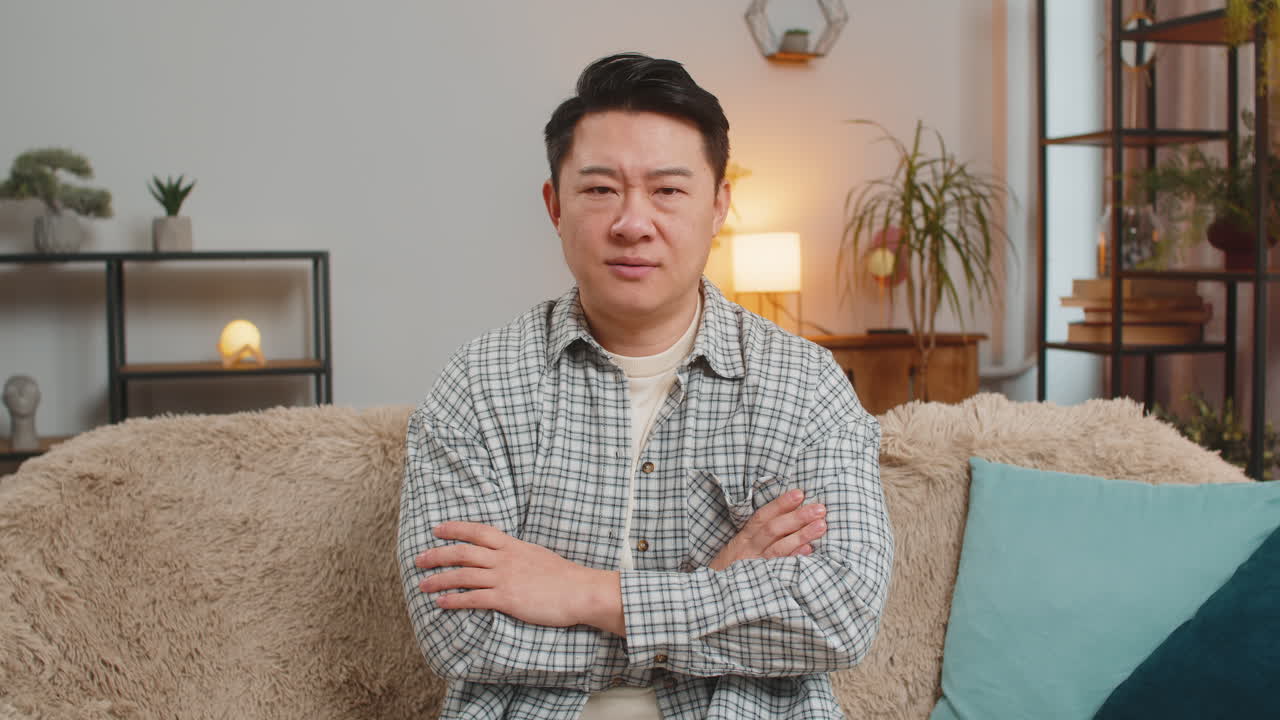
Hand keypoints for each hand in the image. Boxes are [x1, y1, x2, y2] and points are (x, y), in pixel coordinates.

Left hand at [416, 521, 624, 634]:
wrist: (580, 591)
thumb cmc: (564, 577)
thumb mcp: (538, 555)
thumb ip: (518, 554)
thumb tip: (505, 555)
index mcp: (513, 545)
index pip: (478, 531)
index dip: (455, 528)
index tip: (437, 529)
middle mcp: (504, 559)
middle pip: (463, 552)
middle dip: (437, 554)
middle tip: (419, 559)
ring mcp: (504, 578)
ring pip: (462, 575)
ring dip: (439, 579)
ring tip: (422, 585)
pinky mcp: (506, 598)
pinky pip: (473, 598)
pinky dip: (454, 600)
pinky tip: (441, 602)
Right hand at [708, 489, 825, 570]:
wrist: (716, 594)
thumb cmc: (733, 567)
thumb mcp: (738, 547)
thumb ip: (759, 534)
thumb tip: (789, 515)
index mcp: (744, 538)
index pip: (762, 517)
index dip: (780, 504)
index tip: (799, 494)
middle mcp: (749, 550)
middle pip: (773, 530)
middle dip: (797, 517)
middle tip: (820, 508)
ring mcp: (756, 566)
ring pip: (779, 548)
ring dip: (801, 535)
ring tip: (821, 526)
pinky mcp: (763, 581)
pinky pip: (780, 568)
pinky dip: (794, 558)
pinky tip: (809, 551)